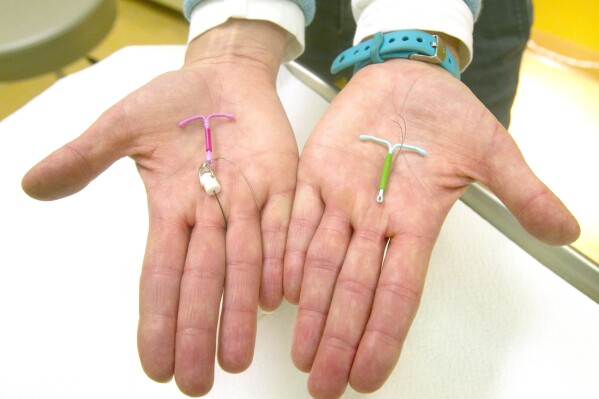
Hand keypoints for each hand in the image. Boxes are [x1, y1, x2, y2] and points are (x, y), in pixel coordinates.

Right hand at [22, 20, 297, 395]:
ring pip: (244, 263)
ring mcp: (248, 202)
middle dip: (197, 331)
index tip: (154, 366)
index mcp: (172, 208)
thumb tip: (31, 186)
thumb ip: (85, 157)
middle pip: (203, 281)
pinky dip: (280, 258)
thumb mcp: (123, 126)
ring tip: (235, 358)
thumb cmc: (174, 100)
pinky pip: (283, 224)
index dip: (157, 319)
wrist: (224, 76)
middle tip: (198, 383)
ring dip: (240, 310)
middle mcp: (210, 216)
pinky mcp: (282, 183)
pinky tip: (276, 297)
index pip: (161, 274)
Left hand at [284, 59, 579, 397]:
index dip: (382, 335)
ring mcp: (341, 197)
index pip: (398, 291)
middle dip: (338, 336)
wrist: (408, 76)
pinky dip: (286, 250)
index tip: (366, 378)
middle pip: (353, 288)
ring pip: (319, 260)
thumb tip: (566, 230)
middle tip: (322, 384)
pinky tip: (278, 288)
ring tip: (300, 352)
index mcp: (416, 219)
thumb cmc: (447, 113)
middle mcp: (374, 219)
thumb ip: (522, 191)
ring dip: (309, 307)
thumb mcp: (492, 150)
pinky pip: (297, 216)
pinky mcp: (315, 172)